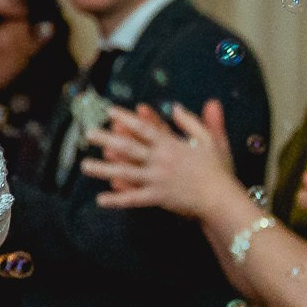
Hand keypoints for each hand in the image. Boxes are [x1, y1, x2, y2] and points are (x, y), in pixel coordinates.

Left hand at [80, 99, 242, 217]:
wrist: (222, 199)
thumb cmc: (217, 170)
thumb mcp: (210, 141)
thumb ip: (193, 122)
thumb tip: (176, 106)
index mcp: (171, 146)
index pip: (145, 128)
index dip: (127, 119)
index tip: (110, 112)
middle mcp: (160, 161)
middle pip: (129, 148)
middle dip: (107, 140)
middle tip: (88, 134)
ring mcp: (157, 180)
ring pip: (126, 173)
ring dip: (104, 169)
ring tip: (84, 166)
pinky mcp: (158, 197)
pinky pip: (134, 199)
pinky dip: (118, 199)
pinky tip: (100, 200)